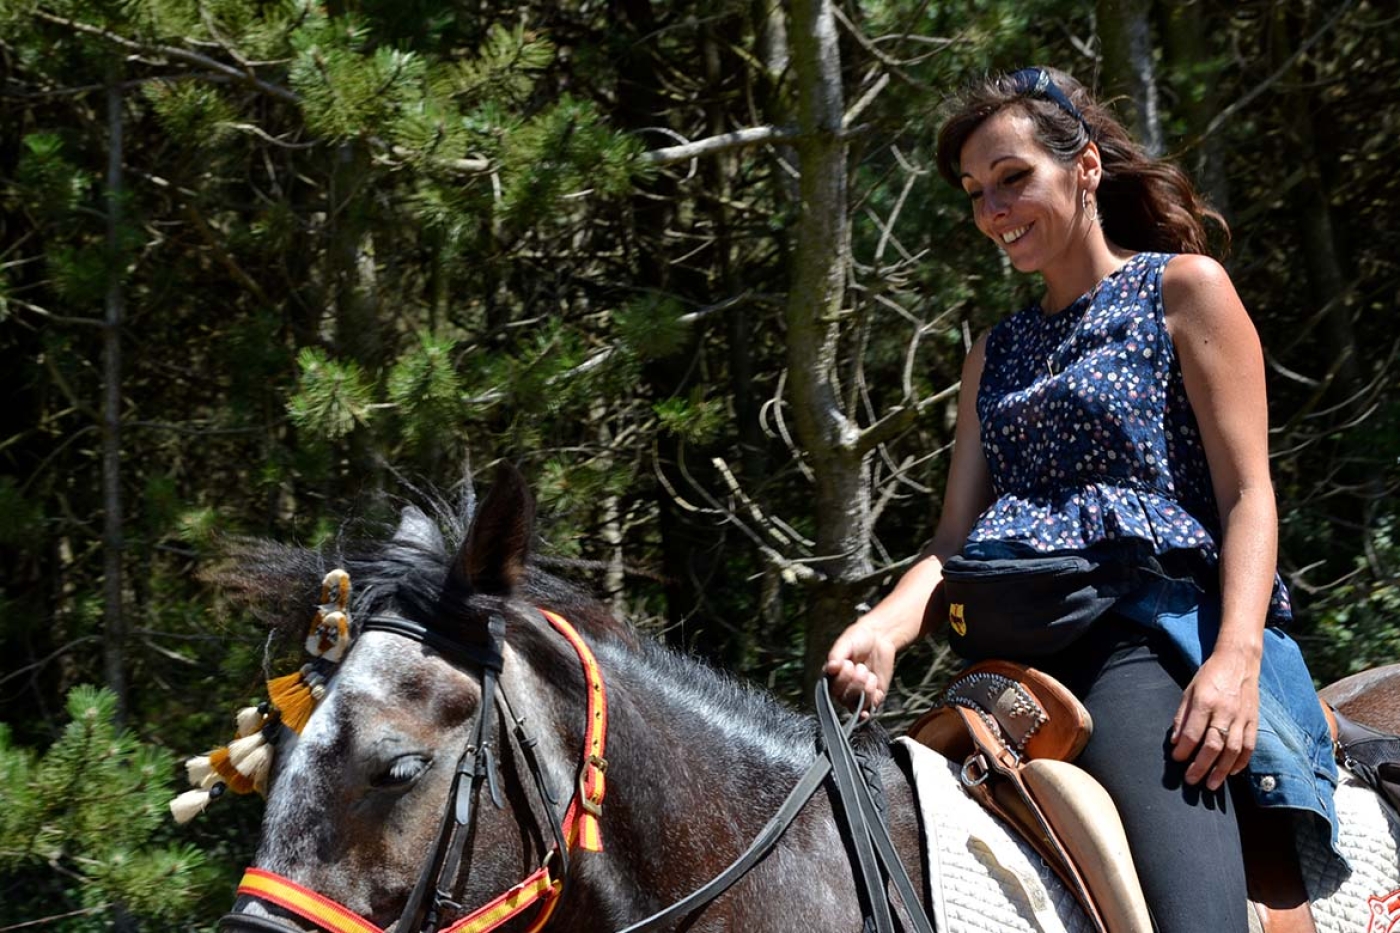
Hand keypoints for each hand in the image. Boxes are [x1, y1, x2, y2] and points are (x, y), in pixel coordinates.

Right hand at [824, 619, 899, 714]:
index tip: (848, 663)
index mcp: (831, 677)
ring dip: (866, 688)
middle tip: (861, 667)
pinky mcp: (873, 697)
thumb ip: (836, 655)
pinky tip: (874, 682)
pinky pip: (872, 706)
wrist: (879, 638)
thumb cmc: (858, 639)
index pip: (832, 689)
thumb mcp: (845, 644)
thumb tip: (830, 667)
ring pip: (859, 705)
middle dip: (856, 682)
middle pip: (845, 699)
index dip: (842, 678)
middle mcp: (842, 689)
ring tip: (869, 673)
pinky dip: (875, 695)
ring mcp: (858, 694)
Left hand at [1170, 648, 1259, 789]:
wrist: (1239, 661)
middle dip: (1201, 766)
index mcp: (1205, 701)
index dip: (1184, 750)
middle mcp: (1225, 711)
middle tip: (1191, 780)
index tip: (1177, 760)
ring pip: (1233, 750)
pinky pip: (1250, 746)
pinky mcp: (1254, 721)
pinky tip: (1231, 772)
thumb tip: (1175, 742)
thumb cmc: (1210, 676)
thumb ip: (1182, 716)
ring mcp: (1242, 717)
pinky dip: (1241, 762)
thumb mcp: (1189, 690)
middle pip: (1213, 745)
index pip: (1193, 732)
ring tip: (1211, 784)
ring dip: (1221, 771)